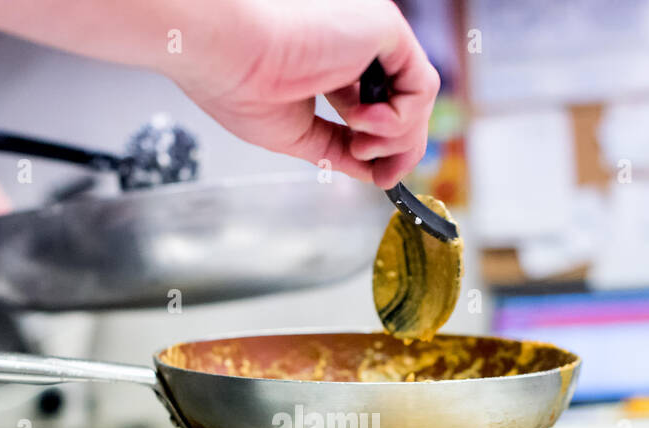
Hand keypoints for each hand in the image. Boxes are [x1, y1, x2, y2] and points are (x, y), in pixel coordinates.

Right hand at [171, 0, 438, 187]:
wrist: (226, 57)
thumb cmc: (239, 86)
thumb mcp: (298, 134)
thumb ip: (337, 148)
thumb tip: (372, 172)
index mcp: (335, 61)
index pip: (380, 106)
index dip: (385, 146)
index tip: (379, 177)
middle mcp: (358, 45)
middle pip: (407, 105)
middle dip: (400, 150)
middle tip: (382, 174)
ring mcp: (372, 36)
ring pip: (419, 100)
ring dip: (397, 139)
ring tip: (359, 144)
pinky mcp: (385, 29)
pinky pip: (422, 86)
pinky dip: (401, 120)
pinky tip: (362, 123)